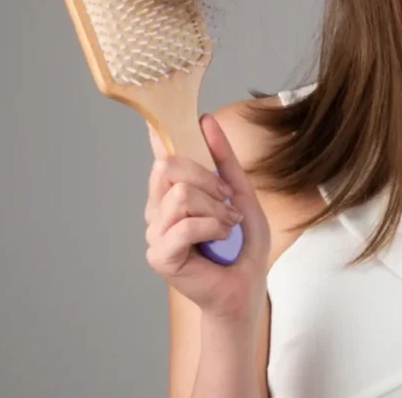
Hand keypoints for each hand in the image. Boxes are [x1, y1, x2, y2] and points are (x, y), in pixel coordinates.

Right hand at [144, 114, 270, 324]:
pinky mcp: (159, 255)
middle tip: (227, 201)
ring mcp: (155, 232)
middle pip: (168, 168)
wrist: (246, 284)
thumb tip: (206, 121)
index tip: (158, 118)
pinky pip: (185, 224)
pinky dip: (212, 228)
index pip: (160, 155)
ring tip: (227, 225)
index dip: (159, 136)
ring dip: (216, 209)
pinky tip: (220, 239)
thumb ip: (223, 159)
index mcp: (173, 191)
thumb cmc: (242, 242)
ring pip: (181, 195)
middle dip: (207, 180)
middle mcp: (157, 208)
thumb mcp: (240, 191)